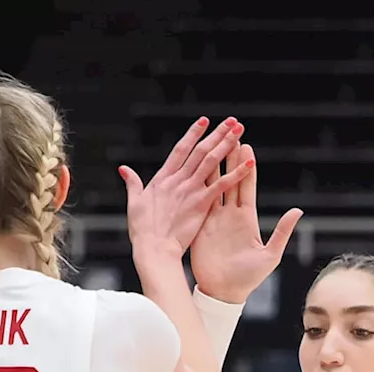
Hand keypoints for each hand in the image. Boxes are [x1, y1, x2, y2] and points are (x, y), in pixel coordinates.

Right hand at [120, 117, 251, 262]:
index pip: (181, 149)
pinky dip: (237, 173)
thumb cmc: (142, 231)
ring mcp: (190, 190)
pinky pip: (222, 184)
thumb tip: (123, 168)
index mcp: (162, 178)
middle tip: (232, 120)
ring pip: (212, 161)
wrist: (153, 249)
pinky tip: (250, 162)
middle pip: (200, 150)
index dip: (193, 134)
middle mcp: (178, 180)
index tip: (204, 121)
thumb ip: (132, 183)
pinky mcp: (201, 203)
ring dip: (227, 144)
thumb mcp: (134, 203)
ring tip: (239, 130)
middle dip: (217, 133)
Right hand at [189, 143, 302, 303]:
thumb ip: (281, 231)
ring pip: (212, 187)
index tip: (245, 146)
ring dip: (211, 168)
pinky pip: (198, 203)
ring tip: (209, 147)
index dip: (246, 166)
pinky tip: (191, 172)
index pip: (246, 186)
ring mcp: (214, 220)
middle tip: (227, 136)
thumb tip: (297, 210)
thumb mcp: (270, 255)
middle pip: (229, 180)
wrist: (224, 292)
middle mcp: (230, 215)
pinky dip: (196, 187)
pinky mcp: (200, 227)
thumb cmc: (249, 278)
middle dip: (228, 159)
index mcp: (246, 219)